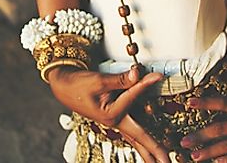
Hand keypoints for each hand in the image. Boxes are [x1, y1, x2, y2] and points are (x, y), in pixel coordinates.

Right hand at [48, 65, 168, 162]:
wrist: (64, 86)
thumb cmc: (78, 83)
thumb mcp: (98, 80)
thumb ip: (120, 80)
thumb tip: (137, 73)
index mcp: (111, 114)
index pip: (134, 97)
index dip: (146, 84)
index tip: (158, 76)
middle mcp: (115, 122)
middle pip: (140, 139)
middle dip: (155, 152)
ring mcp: (115, 123)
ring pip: (136, 141)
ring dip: (150, 152)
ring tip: (162, 162)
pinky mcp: (114, 119)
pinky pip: (132, 134)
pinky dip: (141, 144)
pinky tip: (148, 152)